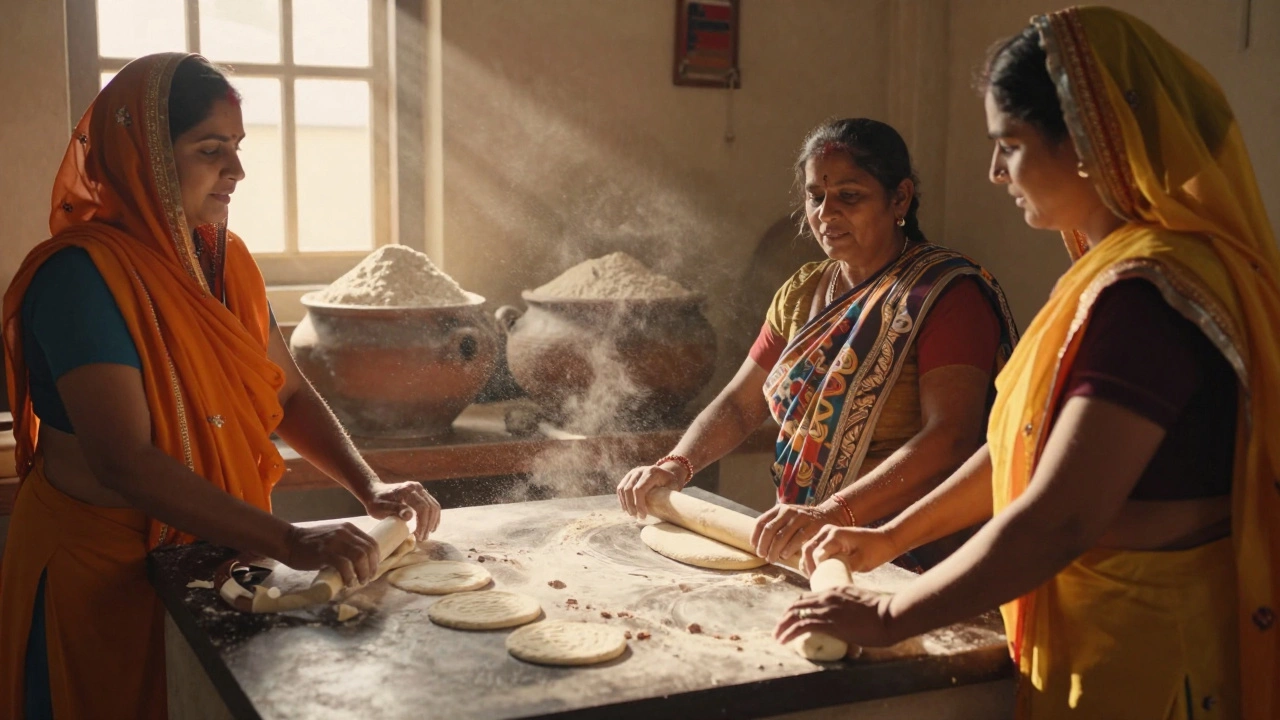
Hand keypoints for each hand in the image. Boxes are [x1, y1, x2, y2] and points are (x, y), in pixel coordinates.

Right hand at [282, 522, 380, 586]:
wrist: (289, 542)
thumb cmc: (312, 544)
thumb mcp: (334, 538)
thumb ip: (347, 545)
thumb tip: (362, 562)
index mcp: (349, 528)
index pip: (371, 543)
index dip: (376, 559)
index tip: (373, 570)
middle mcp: (344, 532)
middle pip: (368, 550)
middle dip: (372, 567)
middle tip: (367, 579)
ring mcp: (335, 541)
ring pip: (360, 557)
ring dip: (363, 572)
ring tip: (359, 582)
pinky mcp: (325, 552)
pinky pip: (344, 565)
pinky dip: (349, 576)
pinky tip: (348, 583)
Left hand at [362, 480, 440, 541]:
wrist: (373, 492)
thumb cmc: (376, 501)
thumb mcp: (381, 507)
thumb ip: (395, 509)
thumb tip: (409, 516)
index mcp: (407, 490)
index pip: (422, 507)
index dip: (423, 523)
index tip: (419, 536)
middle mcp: (416, 488)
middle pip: (430, 507)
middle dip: (428, 524)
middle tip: (423, 538)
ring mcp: (420, 490)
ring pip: (434, 506)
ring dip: (433, 521)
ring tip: (427, 534)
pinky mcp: (421, 494)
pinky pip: (433, 505)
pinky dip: (434, 517)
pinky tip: (431, 526)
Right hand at [616, 463, 685, 518]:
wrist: (667, 472)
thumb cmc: (671, 483)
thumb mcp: (673, 488)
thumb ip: (668, 497)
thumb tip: (663, 512)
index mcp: (652, 472)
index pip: (639, 489)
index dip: (639, 504)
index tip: (643, 516)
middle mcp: (640, 470)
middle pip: (629, 489)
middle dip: (631, 505)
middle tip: (636, 517)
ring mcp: (633, 472)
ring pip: (622, 489)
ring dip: (625, 503)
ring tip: (631, 514)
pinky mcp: (629, 476)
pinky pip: (620, 488)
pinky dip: (622, 499)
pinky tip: (626, 508)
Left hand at [751, 503, 841, 563]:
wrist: (828, 515)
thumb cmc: (803, 522)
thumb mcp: (788, 518)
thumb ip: (775, 526)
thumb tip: (757, 544)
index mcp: (779, 509)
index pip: (761, 522)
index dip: (755, 536)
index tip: (754, 547)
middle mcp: (788, 511)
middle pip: (769, 530)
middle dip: (764, 546)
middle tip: (763, 556)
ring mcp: (800, 517)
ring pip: (781, 536)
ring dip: (774, 550)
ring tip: (772, 559)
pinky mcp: (812, 525)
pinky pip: (796, 539)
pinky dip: (788, 549)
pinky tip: (785, 556)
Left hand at [774, 586, 899, 647]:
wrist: (890, 614)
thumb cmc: (883, 611)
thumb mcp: (862, 605)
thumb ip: (853, 611)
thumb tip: (853, 625)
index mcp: (834, 591)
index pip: (807, 597)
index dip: (796, 608)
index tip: (791, 618)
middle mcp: (826, 598)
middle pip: (797, 604)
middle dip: (785, 617)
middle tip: (779, 629)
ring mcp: (826, 609)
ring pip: (795, 615)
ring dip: (783, 627)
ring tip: (777, 637)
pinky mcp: (828, 623)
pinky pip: (802, 626)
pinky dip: (790, 633)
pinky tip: (784, 640)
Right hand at [800, 525, 899, 574]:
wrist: (884, 541)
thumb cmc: (876, 550)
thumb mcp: (861, 561)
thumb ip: (843, 566)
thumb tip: (827, 577)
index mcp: (835, 535)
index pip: (816, 554)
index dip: (817, 570)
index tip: (823, 582)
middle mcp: (827, 531)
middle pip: (807, 550)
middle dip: (809, 568)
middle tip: (817, 583)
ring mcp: (826, 533)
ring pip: (807, 550)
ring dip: (809, 565)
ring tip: (816, 580)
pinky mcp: (827, 538)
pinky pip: (813, 550)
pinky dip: (812, 562)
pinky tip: (817, 574)